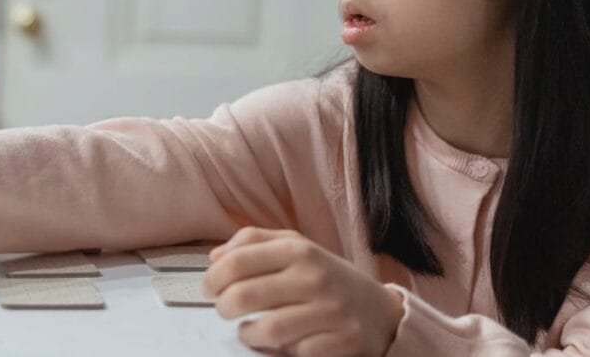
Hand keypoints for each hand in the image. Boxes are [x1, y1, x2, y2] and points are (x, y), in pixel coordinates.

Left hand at [202, 227, 404, 356]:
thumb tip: (215, 257)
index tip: (208, 289)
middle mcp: (314, 277)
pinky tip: (283, 343)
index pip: (237, 262)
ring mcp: (330, 312)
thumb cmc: (326, 278)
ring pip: (266, 330)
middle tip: (224, 310)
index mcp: (299, 250)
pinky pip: (295, 353)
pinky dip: (281, 352)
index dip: (212, 278)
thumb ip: (254, 243)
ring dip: (248, 334)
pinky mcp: (341, 342)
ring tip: (249, 329)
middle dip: (223, 307)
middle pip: (244, 296)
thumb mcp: (296, 248)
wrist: (381, 312)